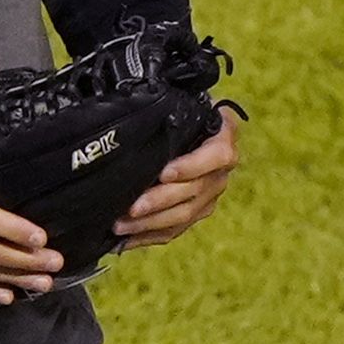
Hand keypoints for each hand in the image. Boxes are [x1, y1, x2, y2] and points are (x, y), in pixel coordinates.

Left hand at [115, 106, 241, 247]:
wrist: (187, 127)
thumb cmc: (176, 111)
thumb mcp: (176, 104)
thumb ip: (165, 109)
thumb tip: (130, 111)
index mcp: (223, 138)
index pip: (218, 155)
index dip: (192, 166)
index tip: (164, 172)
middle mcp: (221, 170)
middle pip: (195, 191)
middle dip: (160, 201)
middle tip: (131, 208)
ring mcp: (210, 193)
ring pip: (185, 214)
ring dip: (151, 223)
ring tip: (120, 225)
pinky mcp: (196, 211)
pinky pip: (176, 229)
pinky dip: (150, 235)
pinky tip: (127, 239)